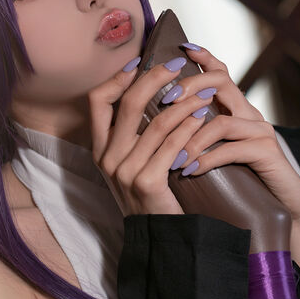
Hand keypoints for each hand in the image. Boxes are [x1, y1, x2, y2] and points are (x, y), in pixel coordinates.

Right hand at [88, 58, 215, 216]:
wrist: (160, 236)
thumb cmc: (152, 194)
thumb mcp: (132, 163)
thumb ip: (133, 133)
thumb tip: (149, 89)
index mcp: (99, 149)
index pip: (97, 101)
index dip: (117, 77)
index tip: (141, 61)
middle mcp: (107, 158)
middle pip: (127, 104)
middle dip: (155, 78)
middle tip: (178, 64)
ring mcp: (124, 171)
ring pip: (155, 122)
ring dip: (183, 101)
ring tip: (202, 90)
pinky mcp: (147, 182)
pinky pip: (171, 145)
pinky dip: (189, 126)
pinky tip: (203, 116)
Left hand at [169, 45, 299, 274]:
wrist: (281, 210)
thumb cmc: (242, 182)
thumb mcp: (216, 152)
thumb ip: (197, 134)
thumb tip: (158, 124)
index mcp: (236, 109)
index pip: (221, 72)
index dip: (203, 58)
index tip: (180, 49)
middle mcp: (250, 114)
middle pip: (221, 83)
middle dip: (189, 90)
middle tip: (164, 104)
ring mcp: (260, 132)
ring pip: (221, 121)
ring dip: (191, 137)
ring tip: (170, 155)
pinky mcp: (267, 154)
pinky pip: (232, 149)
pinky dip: (207, 159)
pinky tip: (189, 170)